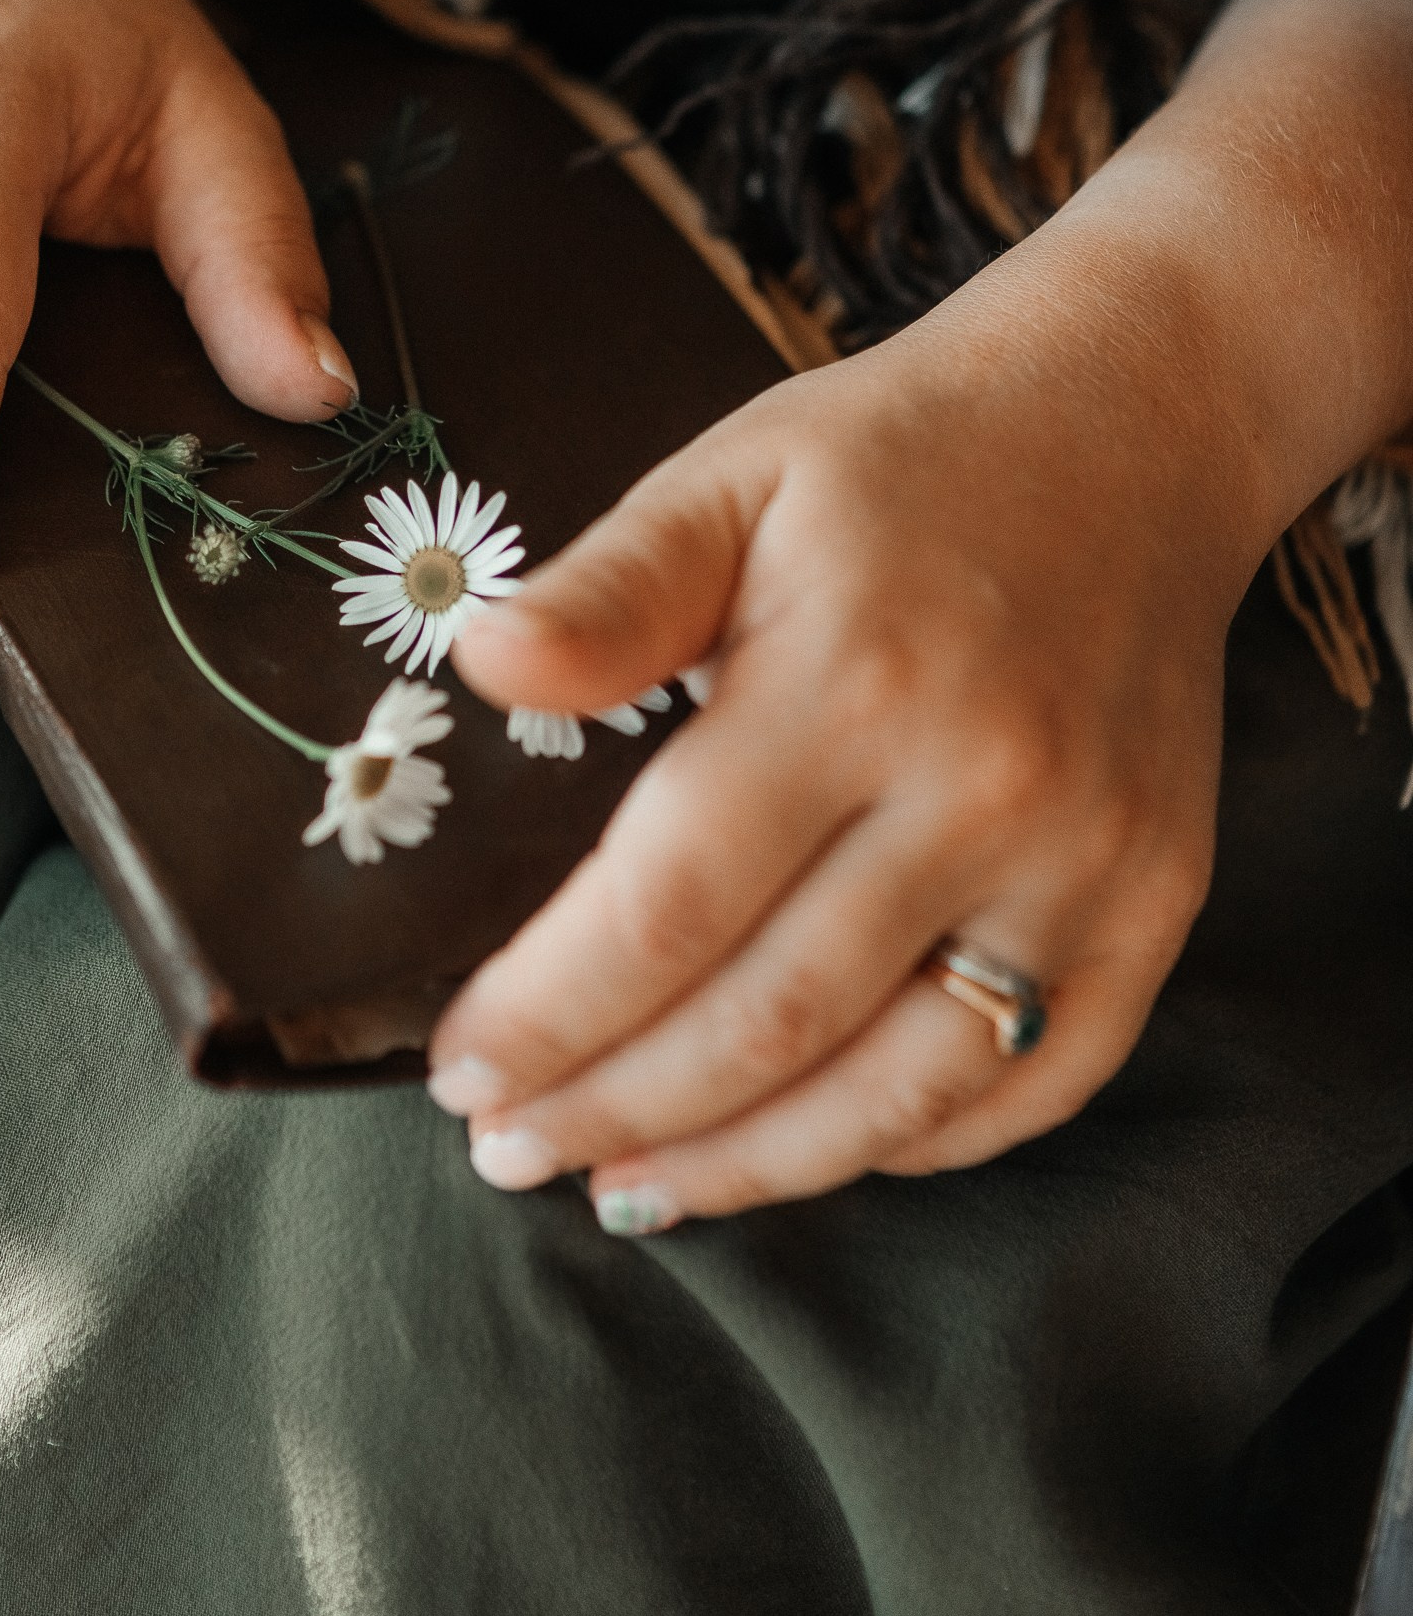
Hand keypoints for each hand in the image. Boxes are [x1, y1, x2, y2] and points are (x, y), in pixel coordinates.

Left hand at [425, 292, 1242, 1224]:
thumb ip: (612, 590)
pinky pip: (1031, 1085)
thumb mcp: (734, 479)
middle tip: (510, 1148)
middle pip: (768, 1022)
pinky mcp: (1157, 908)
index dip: (551, 1011)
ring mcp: (1086, 864)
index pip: (668, 905)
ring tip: (627, 1189)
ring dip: (747, 1168)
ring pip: (895, 1092)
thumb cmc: (901, 459)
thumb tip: (482, 664)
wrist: (1135, 426)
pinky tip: (806, 1148)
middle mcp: (982, 791)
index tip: (458, 1067)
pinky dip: (912, 1145)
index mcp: (855, 679)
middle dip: (615, 1110)